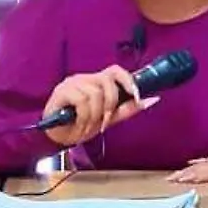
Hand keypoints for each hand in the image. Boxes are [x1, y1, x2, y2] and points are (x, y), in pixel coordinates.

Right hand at [42, 65, 158, 146]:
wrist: (56, 137)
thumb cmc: (80, 125)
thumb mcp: (108, 119)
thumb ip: (127, 109)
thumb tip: (152, 99)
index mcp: (96, 82)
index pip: (116, 71)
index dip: (128, 81)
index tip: (137, 96)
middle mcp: (85, 78)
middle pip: (108, 82)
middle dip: (110, 106)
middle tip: (104, 122)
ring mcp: (73, 83)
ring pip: (95, 94)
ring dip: (94, 116)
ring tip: (87, 126)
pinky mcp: (62, 91)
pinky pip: (82, 101)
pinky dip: (84, 117)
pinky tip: (79, 124)